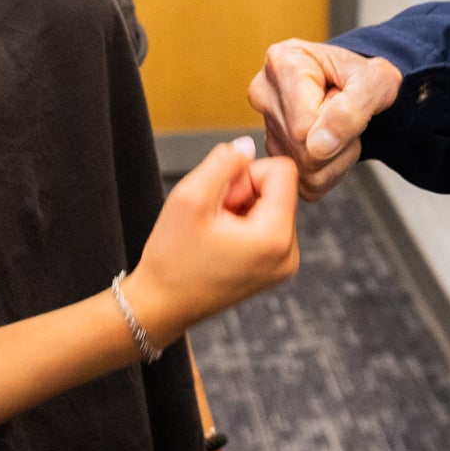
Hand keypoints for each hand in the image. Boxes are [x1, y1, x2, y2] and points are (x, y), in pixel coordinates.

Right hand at [128, 141, 299, 341]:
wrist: (159, 306)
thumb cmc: (171, 256)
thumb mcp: (190, 197)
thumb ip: (223, 162)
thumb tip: (247, 144)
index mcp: (276, 238)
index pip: (282, 170)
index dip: (245, 173)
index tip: (220, 198)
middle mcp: (290, 254)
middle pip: (278, 187)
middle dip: (243, 192)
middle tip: (212, 218)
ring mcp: (284, 264)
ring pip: (271, 204)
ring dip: (241, 207)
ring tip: (213, 232)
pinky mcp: (274, 269)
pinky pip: (267, 224)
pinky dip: (243, 224)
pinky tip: (218, 242)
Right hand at [247, 39, 400, 201]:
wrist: (363, 85)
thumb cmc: (366, 77)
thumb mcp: (376, 82)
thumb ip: (352, 109)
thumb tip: (318, 146)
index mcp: (282, 62)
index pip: (304, 125)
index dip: (338, 123)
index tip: (346, 98)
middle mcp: (264, 93)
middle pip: (302, 150)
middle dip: (340, 140)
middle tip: (347, 112)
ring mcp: (265, 126)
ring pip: (306, 171)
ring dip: (339, 156)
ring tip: (340, 125)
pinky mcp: (276, 154)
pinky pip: (308, 184)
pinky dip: (332, 170)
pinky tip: (334, 142)